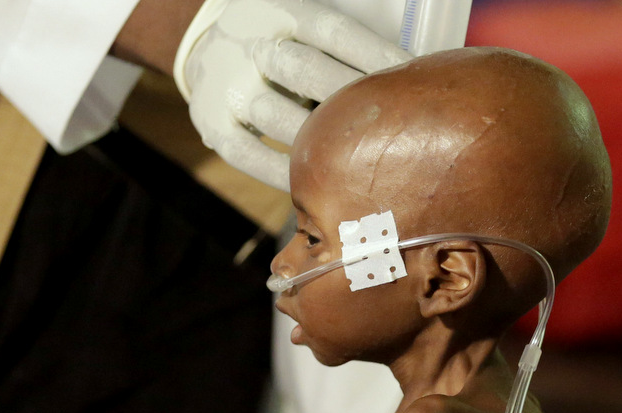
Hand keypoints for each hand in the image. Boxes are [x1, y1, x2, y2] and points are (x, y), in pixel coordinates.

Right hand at [174, 0, 410, 189]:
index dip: (376, 57)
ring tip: (363, 166)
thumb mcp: (305, 25)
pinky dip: (283, 172)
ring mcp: (227, 86)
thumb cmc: (283, 41)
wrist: (209, 46)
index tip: (412, 81)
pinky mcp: (211, 123)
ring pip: (278, 118)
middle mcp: (250, 44)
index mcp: (281, 11)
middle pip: (307, 73)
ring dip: (322, 144)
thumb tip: (405, 77)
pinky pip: (250, 154)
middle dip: (353, 102)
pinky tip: (315, 185)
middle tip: (394, 128)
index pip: (335, 32)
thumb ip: (343, 47)